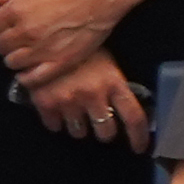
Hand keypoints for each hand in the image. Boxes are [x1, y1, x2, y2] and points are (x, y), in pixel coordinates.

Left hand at [0, 0, 139, 85]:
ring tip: (24, 51)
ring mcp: (41, 49)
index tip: (3, 26)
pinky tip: (28, 71)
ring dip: (14, 58)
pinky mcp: (59, 63)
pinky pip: (32, 79)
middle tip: (14, 38)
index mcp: (16, 10)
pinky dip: (26, 78)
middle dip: (3, 41)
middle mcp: (25, 32)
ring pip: (12, 63)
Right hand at [25, 53, 145, 147]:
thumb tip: (120, 109)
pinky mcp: (46, 103)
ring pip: (79, 132)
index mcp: (113, 82)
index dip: (139, 137)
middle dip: (103, 130)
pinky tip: (56, 109)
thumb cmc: (79, 48)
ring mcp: (69, 101)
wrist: (43, 35)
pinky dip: (56, 121)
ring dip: (79, 126)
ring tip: (74, 112)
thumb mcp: (103, 61)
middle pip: (106, 132)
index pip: (134, 117)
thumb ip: (112, 85)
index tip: (139, 148)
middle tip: (98, 123)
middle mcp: (93, 95)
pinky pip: (54, 126)